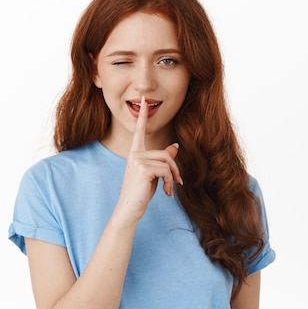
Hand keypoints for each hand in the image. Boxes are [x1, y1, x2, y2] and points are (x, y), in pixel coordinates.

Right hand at [114, 96, 182, 222]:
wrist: (130, 209)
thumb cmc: (140, 193)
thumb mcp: (154, 174)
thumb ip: (162, 160)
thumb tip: (175, 146)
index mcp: (135, 153)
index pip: (139, 131)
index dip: (143, 116)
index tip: (144, 100)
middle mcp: (135, 154)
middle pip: (166, 154)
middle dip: (175, 169)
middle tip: (177, 183)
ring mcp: (137, 160)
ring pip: (167, 162)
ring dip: (173, 177)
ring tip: (171, 189)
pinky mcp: (142, 168)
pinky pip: (166, 171)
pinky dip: (170, 183)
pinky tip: (166, 193)